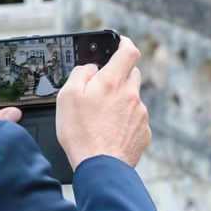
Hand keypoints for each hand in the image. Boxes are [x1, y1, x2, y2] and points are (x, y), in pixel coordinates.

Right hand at [55, 37, 150, 169]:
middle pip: (131, 74)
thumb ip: (80, 74)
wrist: (100, 167)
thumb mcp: (67, 96)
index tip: (119, 43)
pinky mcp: (144, 133)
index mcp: (112, 82)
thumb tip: (90, 68)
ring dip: (120, 101)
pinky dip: (124, 121)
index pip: (128, 51)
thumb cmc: (80, 132)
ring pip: (132, 98)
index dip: (124, 43)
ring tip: (100, 119)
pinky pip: (135, 119)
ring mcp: (140, 114)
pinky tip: (109, 132)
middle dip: (118, 76)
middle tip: (101, 89)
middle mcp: (131, 95)